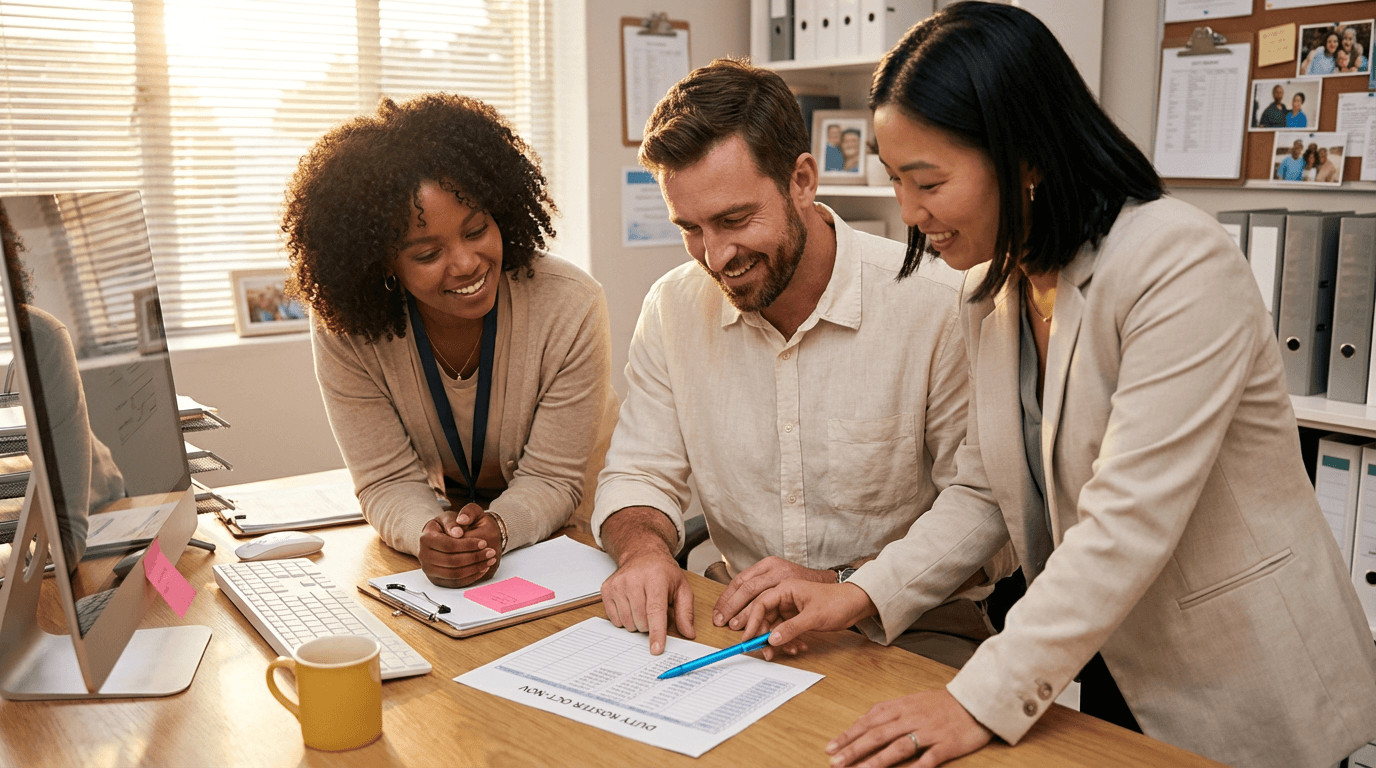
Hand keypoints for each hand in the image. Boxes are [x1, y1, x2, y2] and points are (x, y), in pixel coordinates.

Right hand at [418, 502, 499, 587]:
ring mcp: (429, 570)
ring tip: (489, 560)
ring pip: (455, 574)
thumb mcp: (450, 516)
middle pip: (452, 561)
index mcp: (426, 538)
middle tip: (491, 552)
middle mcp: (424, 556)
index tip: (483, 543)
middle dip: (475, 557)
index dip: (468, 545)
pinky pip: (456, 583)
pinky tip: (482, 568)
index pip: (449, 545)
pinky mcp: (437, 580)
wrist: (439, 537)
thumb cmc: (447, 526)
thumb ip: (454, 520)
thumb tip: (458, 532)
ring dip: (475, 568)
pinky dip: (471, 577)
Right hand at [600, 546, 694, 654]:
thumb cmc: (663, 573)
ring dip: (637, 623)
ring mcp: (618, 584)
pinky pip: (615, 619)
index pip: (655, 611)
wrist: (642, 554)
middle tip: (654, 610)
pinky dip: (625, 619)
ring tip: (642, 606)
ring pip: (628, 623)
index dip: (657, 632)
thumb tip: (689, 634)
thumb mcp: (681, 588)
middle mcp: (634, 580)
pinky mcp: (607, 589)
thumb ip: (686, 612)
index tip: (656, 649)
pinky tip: (630, 605)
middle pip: (641, 621)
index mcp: (656, 578)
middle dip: (650, 625)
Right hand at [713, 557, 831, 658]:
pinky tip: (796, 647)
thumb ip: (791, 628)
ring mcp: (790, 608)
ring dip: (776, 641)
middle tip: (762, 650)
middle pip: (764, 616)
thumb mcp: (814, 617)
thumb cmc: (837, 602)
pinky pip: (784, 631)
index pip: (761, 602)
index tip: (748, 637)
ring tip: (782, 652)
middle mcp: (784, 596)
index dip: (752, 620)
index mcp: (785, 587)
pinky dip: (787, 641)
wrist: (856, 605)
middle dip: (762, 634)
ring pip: (773, 626)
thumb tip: (772, 639)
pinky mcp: (795, 618)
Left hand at [824, 690, 991, 767]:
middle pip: (878, 734)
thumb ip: (888, 711)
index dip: (848, 735)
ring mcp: (929, 732)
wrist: (976, 701)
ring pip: (898, 747)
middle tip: (835, 762)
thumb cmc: (942, 703)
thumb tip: (863, 721)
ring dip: (877, 761)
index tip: (830, 747)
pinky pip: (928, 759)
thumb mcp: (911, 701)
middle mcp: (912, 718)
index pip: (868, 721)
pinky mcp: (947, 745)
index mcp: (901, 706)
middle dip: (854, 749)